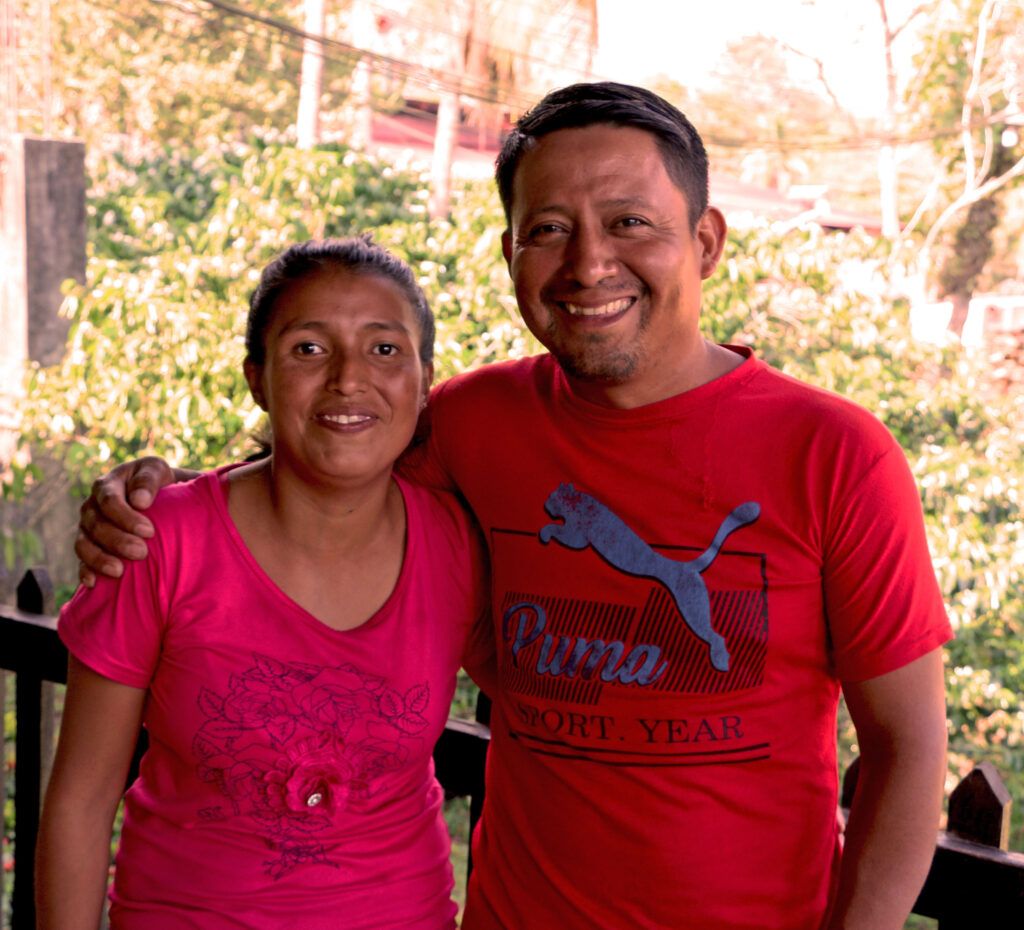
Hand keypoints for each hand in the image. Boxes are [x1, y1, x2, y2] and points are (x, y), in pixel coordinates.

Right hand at [75, 457, 187, 585]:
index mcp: (108, 485)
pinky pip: (81, 560)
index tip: (149, 532)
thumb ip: (148, 480)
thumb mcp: (158, 471)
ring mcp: (88, 527)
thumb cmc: (161, 482)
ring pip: (83, 544)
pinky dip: (85, 571)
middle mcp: (93, 506)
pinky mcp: (89, 546)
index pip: (109, 501)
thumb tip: (139, 501)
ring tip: (120, 572)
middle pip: (96, 525)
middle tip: (141, 553)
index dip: (126, 517)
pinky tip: (93, 583)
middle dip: (117, 541)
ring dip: (99, 559)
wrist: (161, 497)